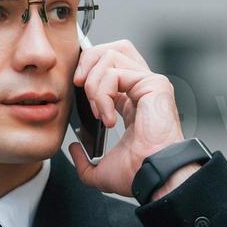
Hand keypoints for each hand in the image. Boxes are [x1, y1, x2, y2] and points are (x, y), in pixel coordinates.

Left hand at [66, 39, 186, 196]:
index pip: (108, 69)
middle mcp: (142, 88)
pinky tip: (108, 117)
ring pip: (110, 56)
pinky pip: (114, 73)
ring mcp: (149, 83)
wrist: (153, 176)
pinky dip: (102, 93)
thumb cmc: (137, 174)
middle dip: (88, 61)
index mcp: (132, 102)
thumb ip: (84, 162)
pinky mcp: (153, 83)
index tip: (75, 90)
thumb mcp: (100, 170)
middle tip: (78, 84)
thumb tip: (73, 149)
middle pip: (112, 49)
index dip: (87, 72)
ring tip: (97, 110)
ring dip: (93, 83)